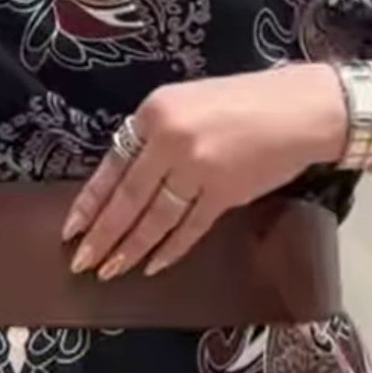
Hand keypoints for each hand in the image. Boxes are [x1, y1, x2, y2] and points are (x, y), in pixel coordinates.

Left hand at [63, 65, 346, 279]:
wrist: (301, 108)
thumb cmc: (244, 102)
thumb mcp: (187, 102)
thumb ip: (156, 136)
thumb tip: (126, 181)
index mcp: (155, 112)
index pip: (113, 167)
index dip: (90, 203)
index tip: (71, 231)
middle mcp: (171, 139)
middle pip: (128, 199)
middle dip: (102, 236)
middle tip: (82, 263)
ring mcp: (197, 167)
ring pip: (155, 219)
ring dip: (131, 249)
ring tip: (111, 270)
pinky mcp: (224, 192)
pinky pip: (189, 228)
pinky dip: (170, 249)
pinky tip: (153, 265)